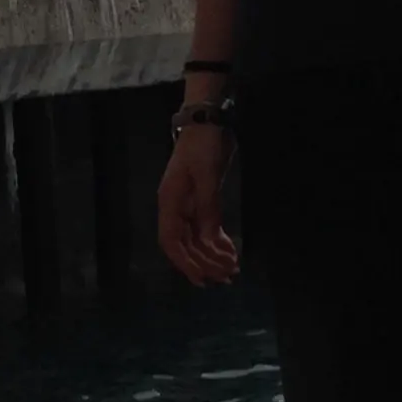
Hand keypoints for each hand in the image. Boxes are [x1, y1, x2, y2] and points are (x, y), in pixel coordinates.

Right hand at [157, 125, 238, 285]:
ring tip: (232, 269)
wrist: (208, 122)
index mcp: (170, 202)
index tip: (203, 279)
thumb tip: (209, 243)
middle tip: (227, 276)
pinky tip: (231, 252)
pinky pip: (207, 229)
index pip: (171, 241)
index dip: (185, 263)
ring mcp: (188, 205)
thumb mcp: (207, 177)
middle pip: (185, 245)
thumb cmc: (204, 146)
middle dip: (204, 263)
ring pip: (197, 240)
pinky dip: (218, 242)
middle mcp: (176, 208)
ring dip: (212, 256)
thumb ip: (208, 210)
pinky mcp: (201, 201)